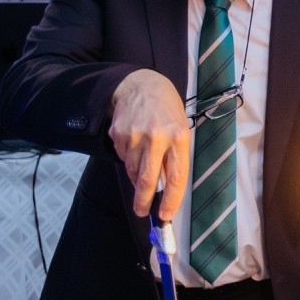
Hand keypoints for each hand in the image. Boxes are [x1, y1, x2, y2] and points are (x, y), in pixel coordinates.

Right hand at [108, 69, 189, 219]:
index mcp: (178, 137)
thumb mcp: (180, 129)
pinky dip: (128, 160)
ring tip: (142, 167)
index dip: (170, 200)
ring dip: (136, 178)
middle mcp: (157, 137)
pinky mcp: (119, 133)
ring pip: (133, 171)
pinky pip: (122, 158)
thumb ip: (174, 157)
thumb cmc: (166, 111)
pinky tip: (134, 146)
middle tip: (142, 212)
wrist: (141, 84)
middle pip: (148, 179)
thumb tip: (165, 188)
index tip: (165, 215)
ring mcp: (135, 135)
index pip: (176, 177)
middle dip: (144, 201)